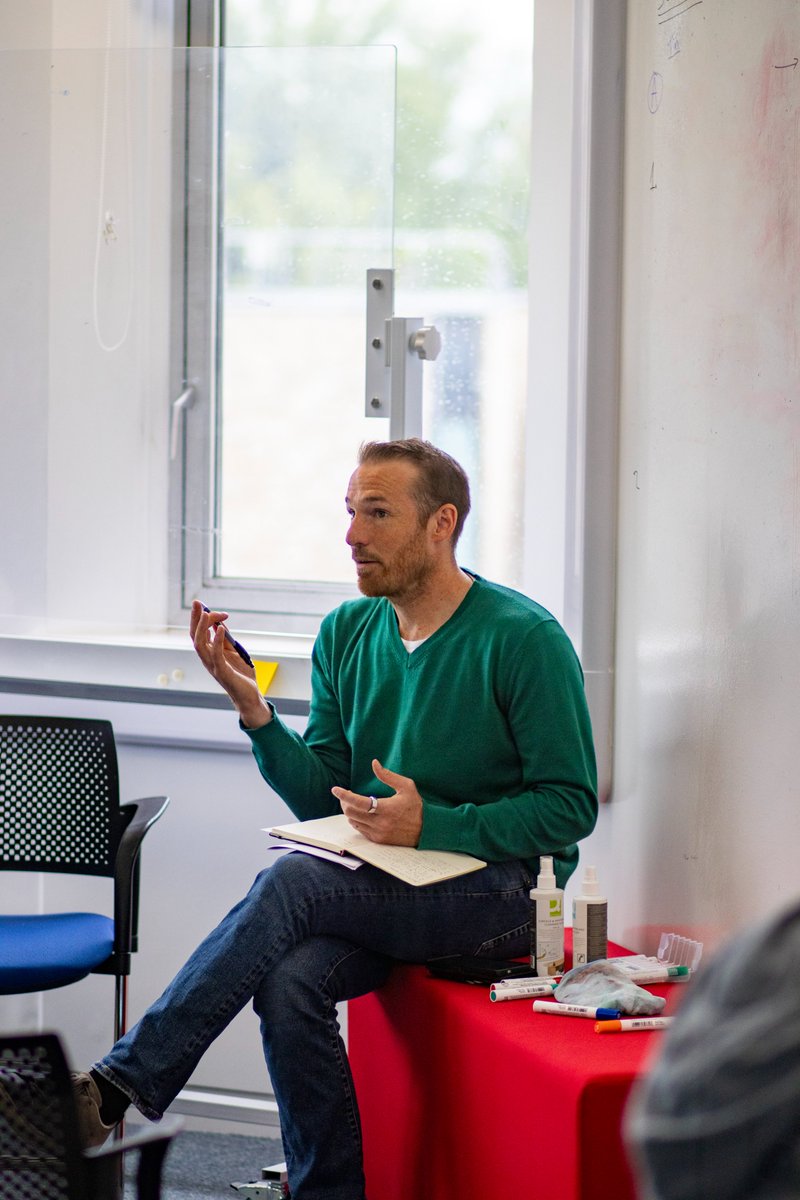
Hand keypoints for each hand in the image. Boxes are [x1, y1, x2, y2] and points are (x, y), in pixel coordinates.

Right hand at [189, 600, 270, 727]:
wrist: (249, 695)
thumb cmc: (240, 674)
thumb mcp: (233, 652)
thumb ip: (225, 640)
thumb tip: (219, 624)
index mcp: (209, 653)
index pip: (199, 633)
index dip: (203, 618)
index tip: (216, 610)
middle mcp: (207, 659)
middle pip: (195, 636)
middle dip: (195, 618)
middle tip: (197, 602)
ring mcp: (213, 666)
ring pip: (200, 645)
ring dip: (202, 628)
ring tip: (206, 613)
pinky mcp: (222, 672)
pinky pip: (216, 656)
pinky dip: (217, 642)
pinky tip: (221, 630)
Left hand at [332, 759, 423, 845]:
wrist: (426, 830)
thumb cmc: (416, 806)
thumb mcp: (406, 787)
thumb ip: (388, 776)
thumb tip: (374, 763)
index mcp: (386, 808)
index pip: (358, 802)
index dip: (344, 795)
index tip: (335, 789)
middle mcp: (380, 823)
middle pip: (351, 813)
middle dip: (345, 802)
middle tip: (346, 796)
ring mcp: (378, 833)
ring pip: (353, 822)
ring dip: (350, 812)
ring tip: (355, 805)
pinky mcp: (378, 840)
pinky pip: (360, 830)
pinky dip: (357, 821)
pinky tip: (363, 815)